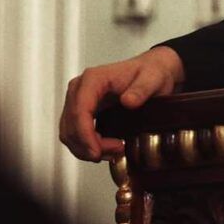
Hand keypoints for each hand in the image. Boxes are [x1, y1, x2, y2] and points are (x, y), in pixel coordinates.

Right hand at [59, 46, 183, 161]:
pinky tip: (106, 148)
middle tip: (115, 152)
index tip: (96, 152)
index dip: (84, 135)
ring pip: (69, 133)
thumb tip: (128, 102)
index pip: (79, 111)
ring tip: (113, 152)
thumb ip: (142, 89)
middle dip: (88, 145)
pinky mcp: (82, 110)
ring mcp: (78, 100)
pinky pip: (75, 133)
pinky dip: (87, 145)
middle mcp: (80, 88)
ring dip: (86, 148)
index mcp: (93, 79)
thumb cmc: (151, 72)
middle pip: (70, 125)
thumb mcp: (153, 79)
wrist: (152, 71)